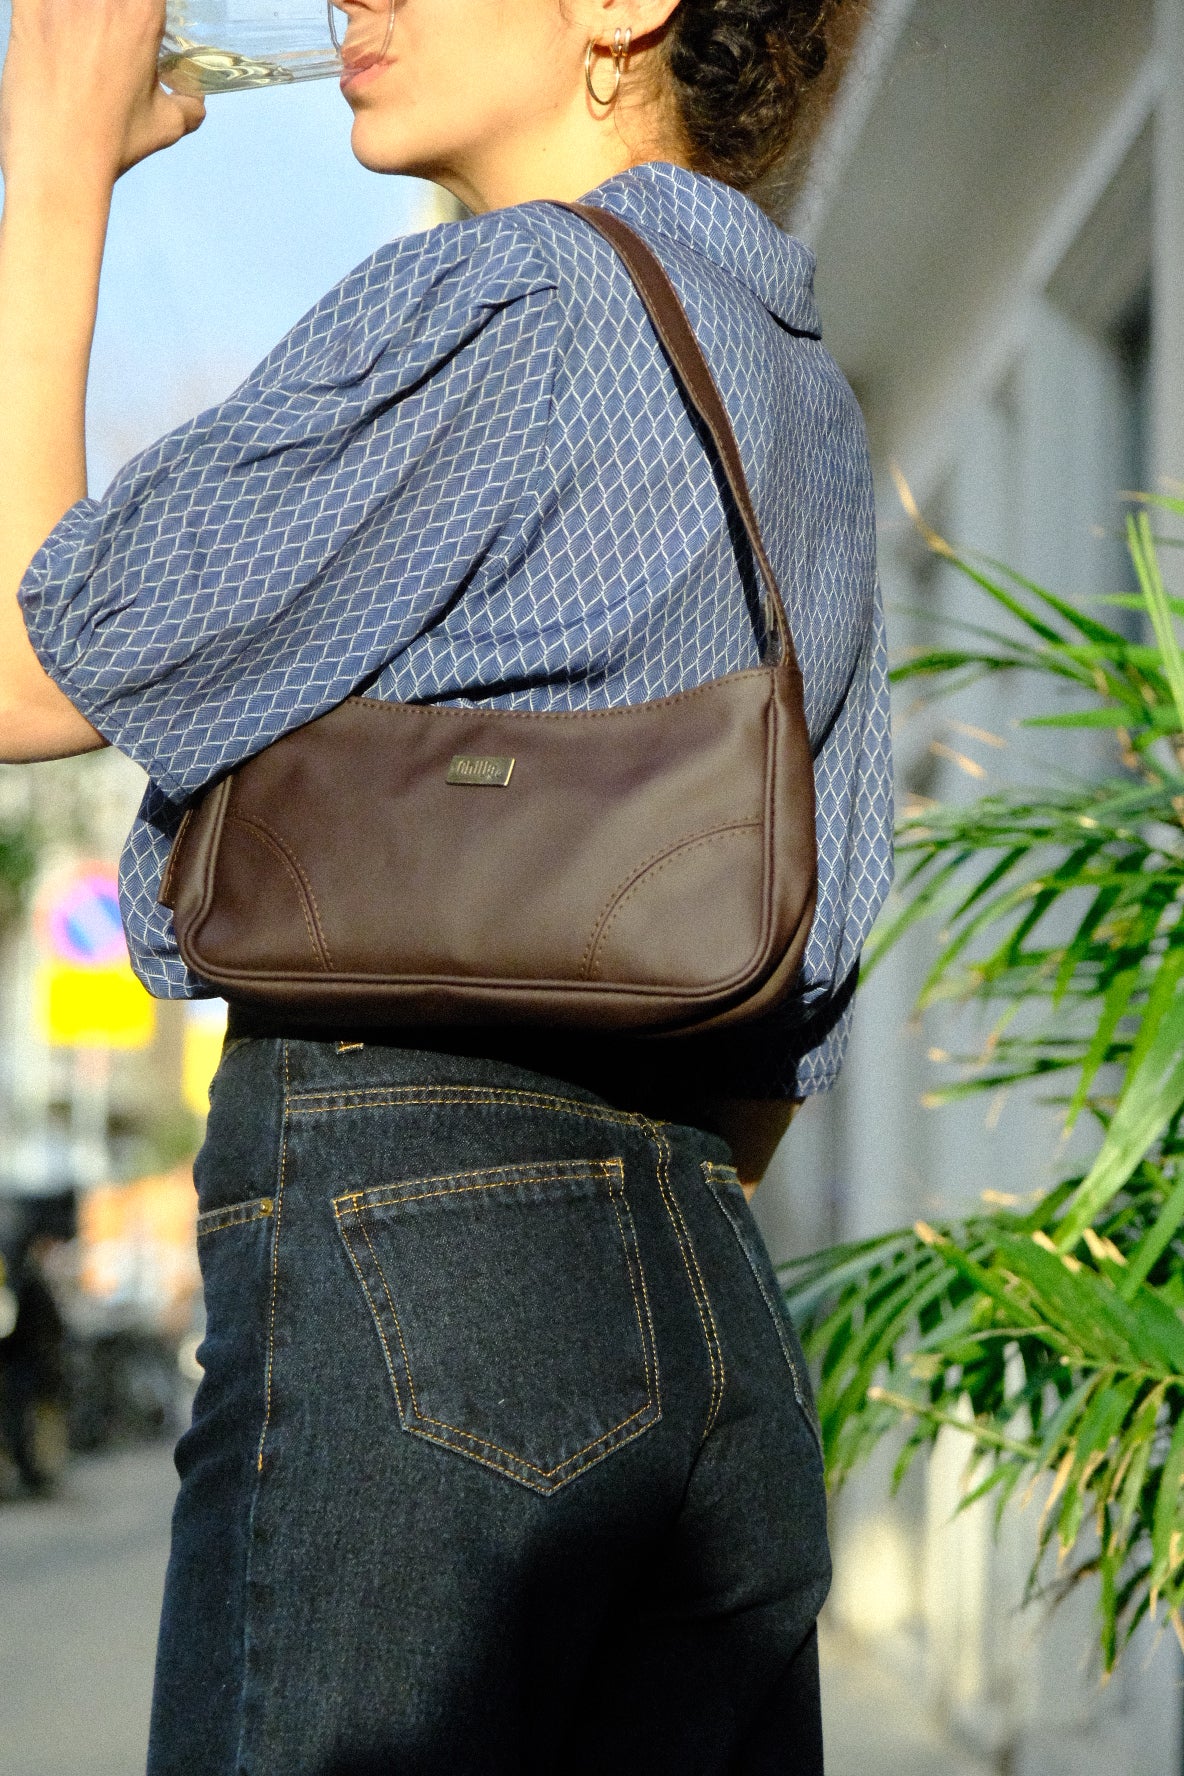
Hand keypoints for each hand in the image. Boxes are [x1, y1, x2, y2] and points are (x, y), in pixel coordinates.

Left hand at [0, 0, 204, 188]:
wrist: (59, 160)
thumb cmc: (113, 141)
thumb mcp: (165, 126)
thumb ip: (188, 105)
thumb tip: (194, 100)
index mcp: (142, 13)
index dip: (142, 9)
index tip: (133, 23)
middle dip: (108, 10)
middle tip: (101, 29)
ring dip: (76, 9)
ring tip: (74, 30)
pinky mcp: (25, 7)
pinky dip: (40, 6)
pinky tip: (50, 26)